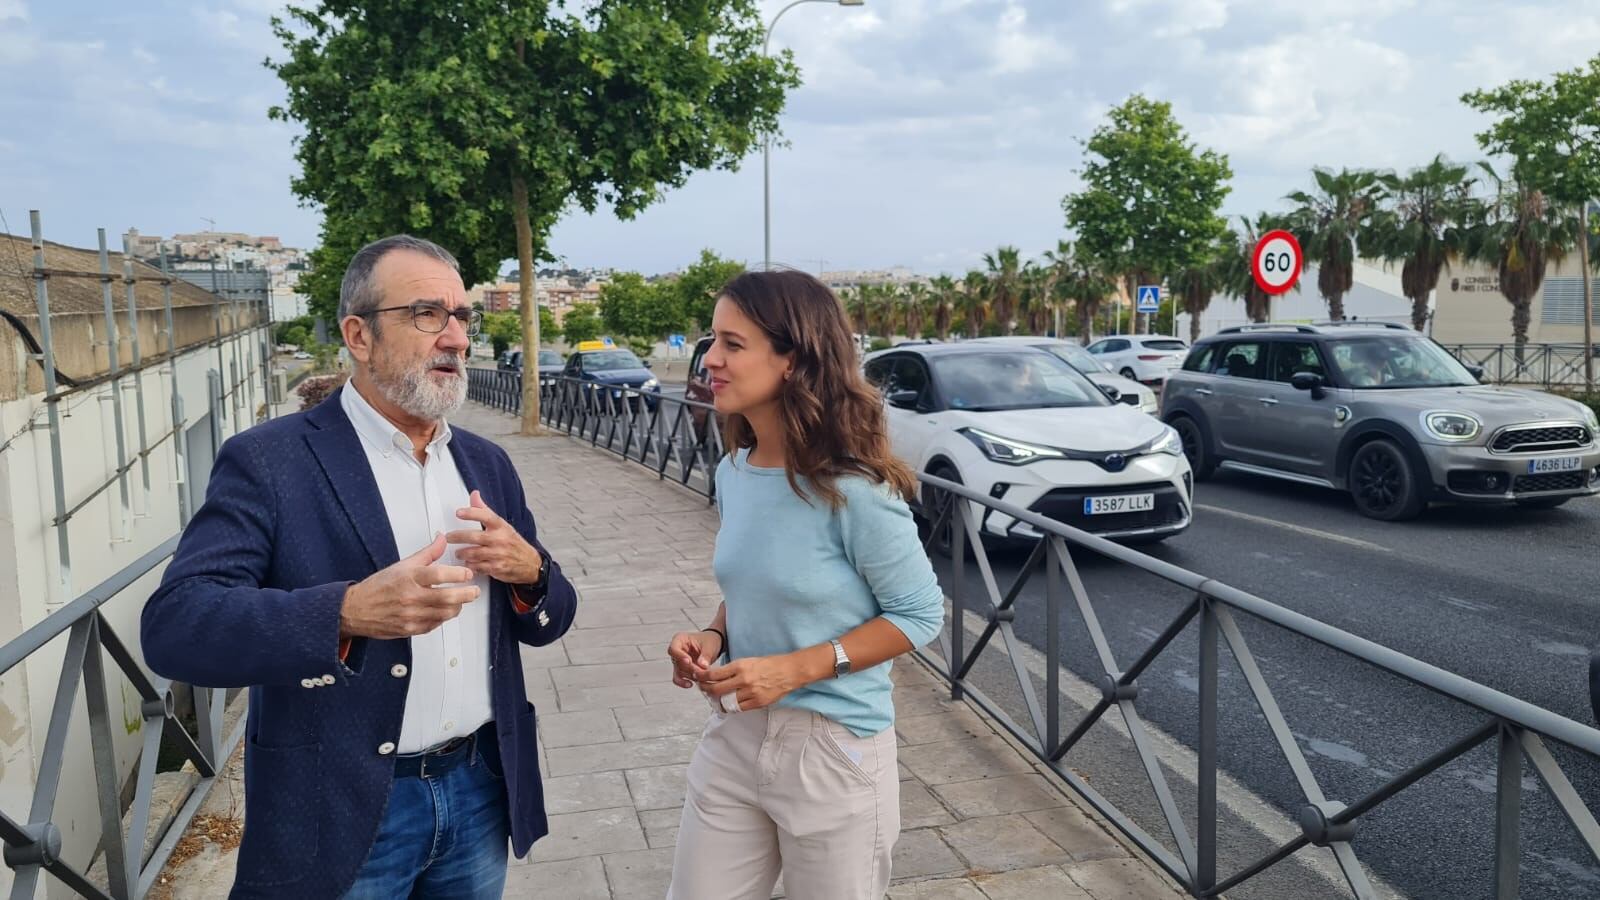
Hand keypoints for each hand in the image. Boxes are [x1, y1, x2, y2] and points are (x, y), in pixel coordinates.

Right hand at [339, 534, 479, 639]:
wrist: (356, 609)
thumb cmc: (379, 587)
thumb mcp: (403, 565)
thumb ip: (427, 553)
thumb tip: (442, 538)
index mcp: (409, 577)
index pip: (439, 575)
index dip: (458, 574)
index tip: (468, 573)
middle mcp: (411, 597)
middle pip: (447, 597)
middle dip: (466, 594)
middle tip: (474, 591)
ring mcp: (411, 615)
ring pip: (444, 613)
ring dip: (457, 607)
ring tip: (461, 601)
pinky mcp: (410, 629)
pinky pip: (434, 625)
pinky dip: (443, 618)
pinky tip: (444, 611)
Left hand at [448, 490, 541, 584]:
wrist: (530, 564)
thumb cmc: (513, 543)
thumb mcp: (502, 525)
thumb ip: (484, 510)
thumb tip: (474, 495)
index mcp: (501, 526)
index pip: (485, 516)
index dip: (471, 513)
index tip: (458, 512)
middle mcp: (499, 539)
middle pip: (473, 537)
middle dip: (457, 537)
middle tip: (448, 537)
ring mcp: (498, 554)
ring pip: (473, 553)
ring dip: (462, 553)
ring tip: (458, 552)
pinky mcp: (496, 568)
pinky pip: (477, 567)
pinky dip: (470, 565)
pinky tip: (468, 563)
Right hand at [667, 631, 721, 688]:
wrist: (712, 645)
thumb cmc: (709, 641)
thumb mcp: (710, 645)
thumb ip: (706, 655)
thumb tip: (702, 666)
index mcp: (680, 639)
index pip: (674, 648)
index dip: (680, 656)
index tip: (689, 661)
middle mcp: (677, 650)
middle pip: (677, 662)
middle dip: (689, 668)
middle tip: (701, 670)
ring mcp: (678, 661)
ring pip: (678, 671)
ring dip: (689, 675)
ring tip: (701, 676)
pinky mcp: (681, 670)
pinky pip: (678, 678)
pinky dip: (683, 682)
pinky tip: (691, 684)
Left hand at [699, 654, 810, 711]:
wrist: (789, 671)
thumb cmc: (770, 664)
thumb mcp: (749, 661)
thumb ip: (734, 669)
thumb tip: (717, 676)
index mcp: (740, 666)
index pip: (715, 674)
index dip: (703, 677)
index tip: (699, 678)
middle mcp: (743, 679)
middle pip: (717, 689)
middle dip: (706, 690)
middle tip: (703, 690)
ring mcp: (750, 692)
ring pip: (727, 701)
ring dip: (719, 701)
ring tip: (715, 699)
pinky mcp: (758, 702)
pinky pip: (739, 708)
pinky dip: (732, 707)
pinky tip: (729, 705)